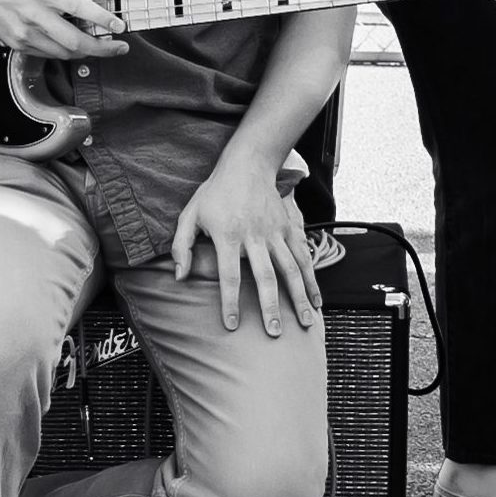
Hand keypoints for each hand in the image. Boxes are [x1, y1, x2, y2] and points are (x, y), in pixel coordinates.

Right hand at [0, 0, 126, 60]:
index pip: (80, 9)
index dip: (103, 20)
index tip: (119, 26)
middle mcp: (35, 16)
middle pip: (75, 41)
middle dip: (102, 48)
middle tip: (120, 48)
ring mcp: (25, 33)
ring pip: (63, 53)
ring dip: (86, 53)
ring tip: (101, 48)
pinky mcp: (18, 44)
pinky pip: (48, 55)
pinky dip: (65, 53)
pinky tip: (76, 47)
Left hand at [170, 149, 321, 334]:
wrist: (247, 164)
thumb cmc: (215, 192)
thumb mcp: (190, 214)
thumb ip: (182, 246)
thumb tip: (179, 277)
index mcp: (228, 235)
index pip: (229, 275)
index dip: (230, 302)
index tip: (232, 325)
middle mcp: (254, 235)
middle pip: (265, 276)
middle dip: (270, 307)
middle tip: (274, 332)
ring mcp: (275, 231)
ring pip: (290, 269)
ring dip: (298, 297)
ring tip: (304, 322)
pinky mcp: (289, 227)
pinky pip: (303, 256)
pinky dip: (312, 279)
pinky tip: (316, 300)